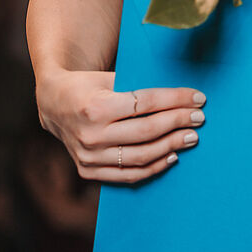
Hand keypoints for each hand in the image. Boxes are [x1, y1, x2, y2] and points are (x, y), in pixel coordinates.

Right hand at [36, 69, 206, 184]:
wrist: (52, 103)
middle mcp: (92, 134)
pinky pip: (128, 175)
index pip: (146, 104)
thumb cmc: (86, 85)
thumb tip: (179, 93)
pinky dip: (153, 168)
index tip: (198, 98)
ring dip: (171, 146)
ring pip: (140, 156)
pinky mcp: (88, 171)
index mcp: (96, 107)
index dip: (176, 100)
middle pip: (147, 131)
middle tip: (199, 118)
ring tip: (191, 137)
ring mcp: (89, 156)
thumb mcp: (107, 77)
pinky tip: (171, 156)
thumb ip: (137, 86)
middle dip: (178, 123)